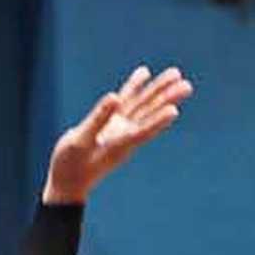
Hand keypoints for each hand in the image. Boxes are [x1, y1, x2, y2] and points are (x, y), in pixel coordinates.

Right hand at [43, 66, 190, 203]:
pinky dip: (134, 88)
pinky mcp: (112, 125)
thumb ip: (98, 119)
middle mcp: (124, 136)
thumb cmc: (70, 165)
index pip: (141, 132)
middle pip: (148, 115)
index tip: (174, 110)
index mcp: (117, 145)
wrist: (68, 181)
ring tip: (176, 74)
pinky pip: (126, 103)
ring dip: (158, 91)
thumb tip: (115, 97)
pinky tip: (143, 74)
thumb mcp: (79, 142)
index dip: (157, 121)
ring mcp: (119, 129)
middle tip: (186, 86)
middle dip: (166, 99)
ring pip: (142, 106)